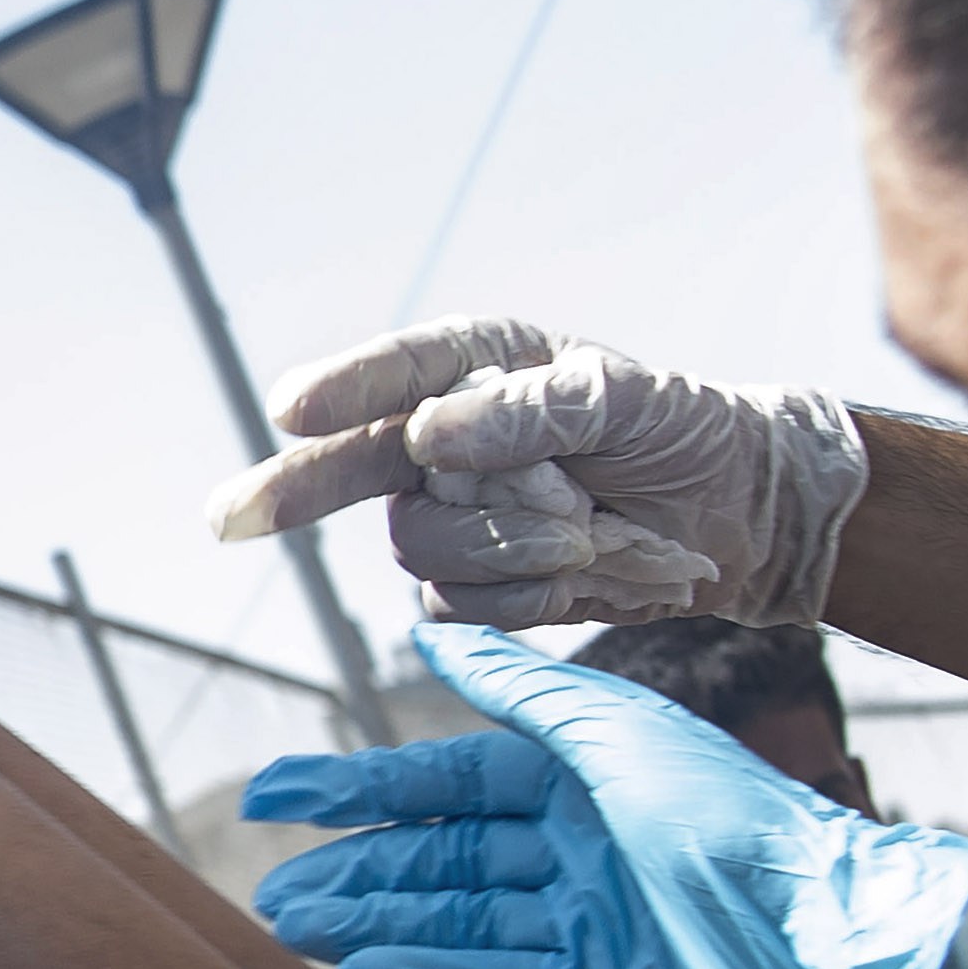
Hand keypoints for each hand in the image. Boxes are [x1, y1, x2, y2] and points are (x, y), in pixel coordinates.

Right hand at [215, 317, 870, 630]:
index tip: (292, 409)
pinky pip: (459, 602)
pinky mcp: (478, 584)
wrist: (739, 516)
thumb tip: (430, 434)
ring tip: (585, 530)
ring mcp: (456, 513)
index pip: (398, 372)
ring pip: (420, 545)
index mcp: (480, 366)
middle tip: (228, 520)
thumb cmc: (686, 432)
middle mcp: (448, 437)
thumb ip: (532, 408)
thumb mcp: (628, 399)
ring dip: (502, 546)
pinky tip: (578, 570)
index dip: (344, 388)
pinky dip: (522, 595)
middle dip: (294, 491)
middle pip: (351, 465)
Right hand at [246, 625, 967, 968]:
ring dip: (376, 922)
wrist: (822, 926)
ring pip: (454, 919)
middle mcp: (574, 847)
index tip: (273, 796)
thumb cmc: (726, 812)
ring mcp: (585, 920)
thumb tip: (436, 635)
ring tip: (296, 931)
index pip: (443, 784)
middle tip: (267, 891)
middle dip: (355, 869)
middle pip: (438, 858)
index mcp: (577, 777)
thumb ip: (521, 689)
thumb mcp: (612, 728)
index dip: (358, 789)